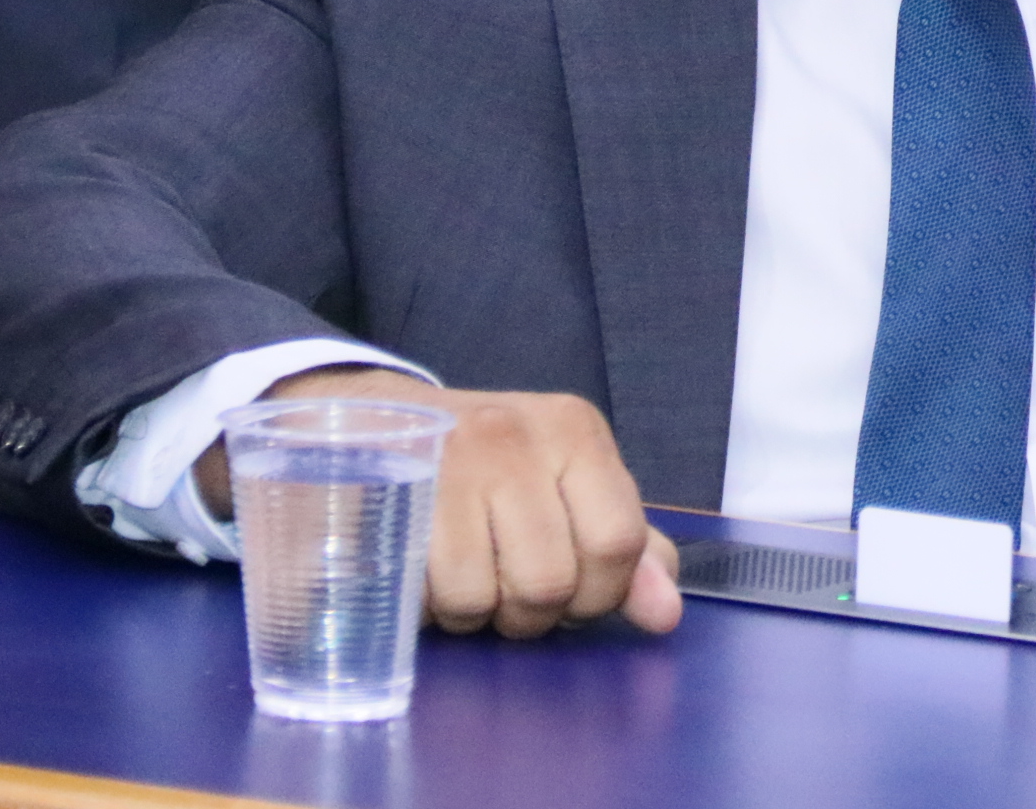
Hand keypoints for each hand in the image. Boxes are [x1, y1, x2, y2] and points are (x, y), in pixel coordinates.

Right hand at [193, 367, 682, 639]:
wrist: (370, 420)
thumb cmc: (488, 465)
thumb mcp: (567, 488)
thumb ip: (627, 551)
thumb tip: (665, 614)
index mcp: (575, 431)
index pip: (619, 540)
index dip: (601, 593)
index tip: (575, 595)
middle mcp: (514, 438)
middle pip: (552, 582)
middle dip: (535, 614)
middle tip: (512, 591)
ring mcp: (446, 465)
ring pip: (487, 599)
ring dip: (478, 615)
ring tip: (468, 581)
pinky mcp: (387, 502)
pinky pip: (428, 599)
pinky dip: (433, 611)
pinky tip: (431, 579)